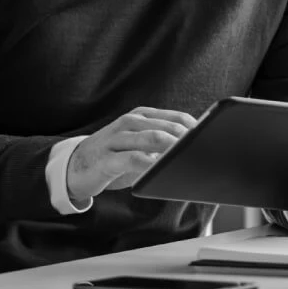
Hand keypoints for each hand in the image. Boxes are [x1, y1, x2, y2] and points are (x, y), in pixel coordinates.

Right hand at [66, 107, 196, 201]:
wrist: (74, 167)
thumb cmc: (114, 156)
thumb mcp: (138, 145)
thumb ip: (162, 145)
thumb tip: (194, 153)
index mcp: (142, 116)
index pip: (177, 117)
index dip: (196, 129)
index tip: (212, 141)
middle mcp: (130, 122)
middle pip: (167, 128)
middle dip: (187, 141)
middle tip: (205, 153)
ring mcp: (117, 138)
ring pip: (151, 139)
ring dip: (172, 150)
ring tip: (188, 161)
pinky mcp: (106, 158)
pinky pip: (132, 159)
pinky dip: (149, 165)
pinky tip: (160, 172)